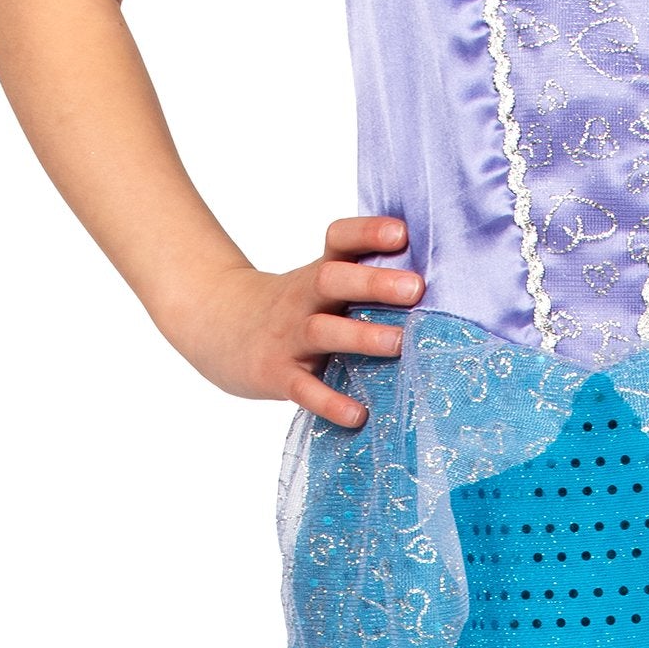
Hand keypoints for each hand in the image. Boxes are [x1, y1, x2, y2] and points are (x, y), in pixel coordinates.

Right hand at [152, 215, 421, 427]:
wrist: (217, 327)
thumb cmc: (291, 308)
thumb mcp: (317, 286)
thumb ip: (360, 281)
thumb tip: (431, 282)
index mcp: (317, 273)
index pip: (339, 240)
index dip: (367, 232)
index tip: (401, 232)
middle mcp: (302, 299)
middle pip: (333, 280)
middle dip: (374, 282)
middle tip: (416, 288)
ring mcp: (288, 337)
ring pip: (323, 331)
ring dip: (361, 336)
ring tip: (399, 343)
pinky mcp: (276, 374)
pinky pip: (304, 390)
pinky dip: (330, 402)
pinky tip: (357, 414)